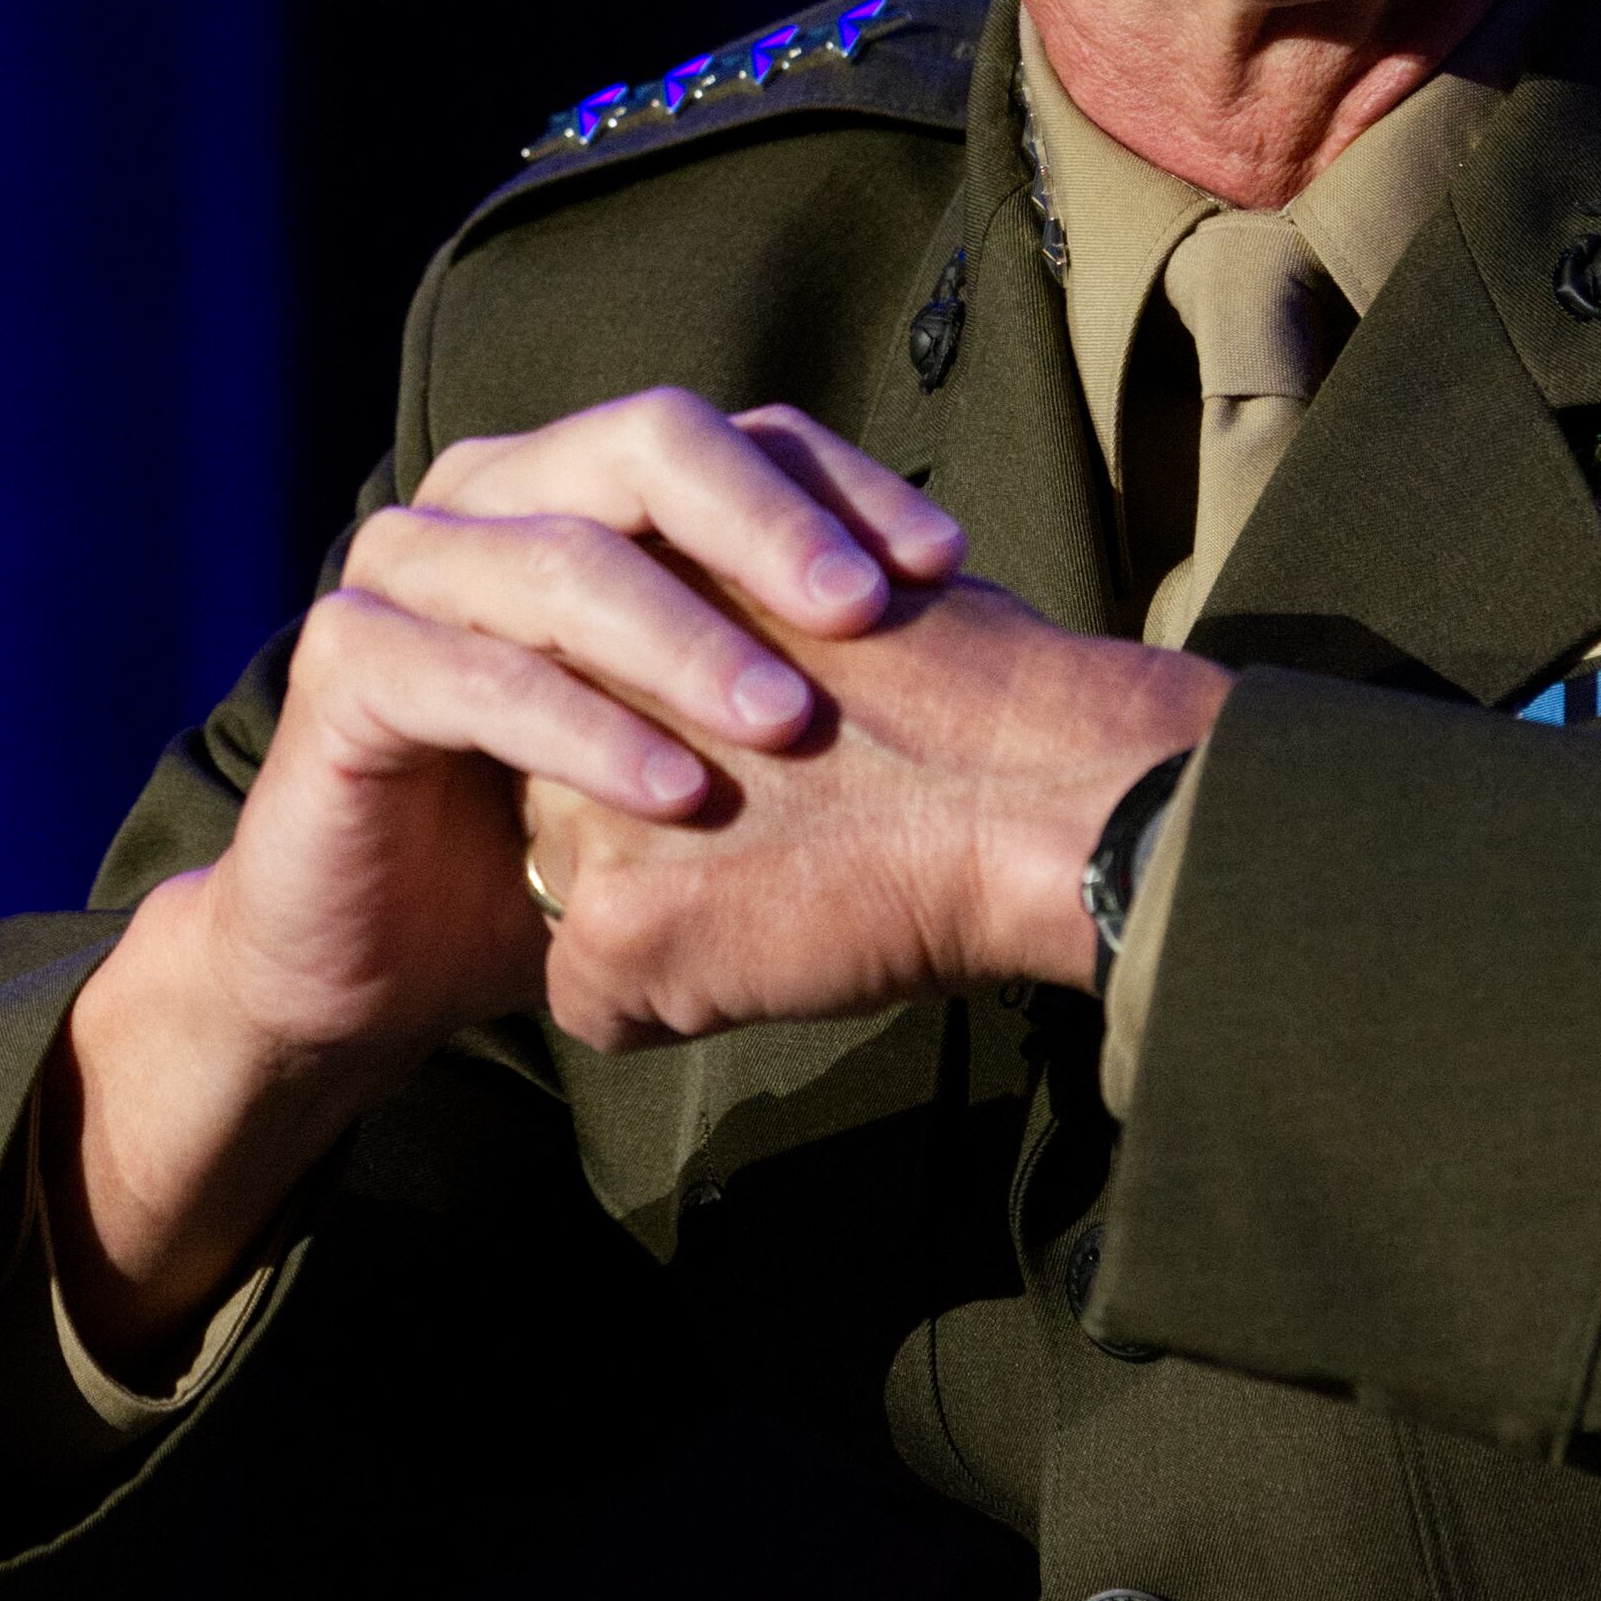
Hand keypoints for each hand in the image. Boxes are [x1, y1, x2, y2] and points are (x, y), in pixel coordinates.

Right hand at [50, 395, 965, 1365]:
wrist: (374, 954)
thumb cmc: (554, 839)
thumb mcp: (687, 746)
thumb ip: (780, 676)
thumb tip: (972, 648)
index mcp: (577, 487)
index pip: (732, 437)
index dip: (840, 485)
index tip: (946, 566)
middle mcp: (488, 496)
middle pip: (642, 446)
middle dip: (765, 522)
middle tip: (864, 613)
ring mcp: (405, 571)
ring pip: (559, 558)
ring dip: (684, 634)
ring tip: (786, 720)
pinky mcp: (342, 667)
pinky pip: (470, 676)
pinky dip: (579, 730)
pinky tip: (672, 793)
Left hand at [518, 575, 1225, 1048]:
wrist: (1041, 791)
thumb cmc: (976, 696)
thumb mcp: (824, 591)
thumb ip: (730, 623)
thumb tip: (721, 674)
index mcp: (623, 598)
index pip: (579, 699)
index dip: (673, 747)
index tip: (766, 763)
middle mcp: (572, 694)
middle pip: (560, 795)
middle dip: (644, 826)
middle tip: (778, 824)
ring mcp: (584, 810)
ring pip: (579, 899)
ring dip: (663, 914)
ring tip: (791, 881)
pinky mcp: (617, 923)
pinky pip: (599, 1007)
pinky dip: (678, 1009)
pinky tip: (780, 954)